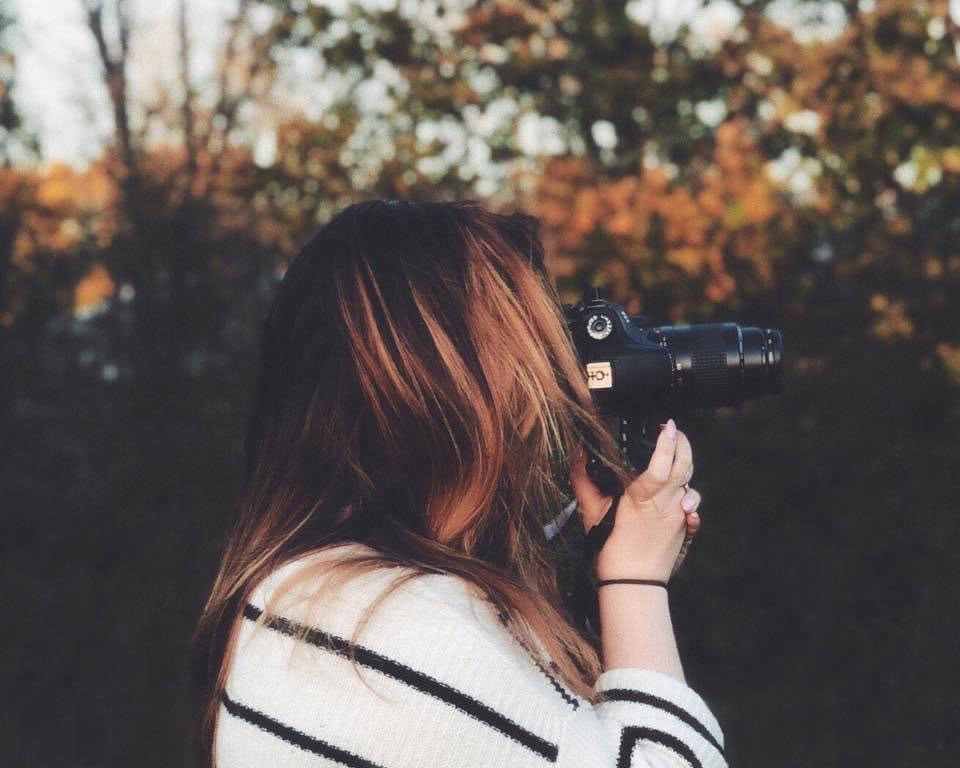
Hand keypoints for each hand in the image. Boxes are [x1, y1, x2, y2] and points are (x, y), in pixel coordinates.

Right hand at [569, 419, 701, 582]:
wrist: (632, 583)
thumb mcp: (591, 511)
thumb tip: (578, 453)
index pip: (662, 464)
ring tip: (675, 453)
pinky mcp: (684, 526)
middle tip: (673, 432)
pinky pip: (693, 503)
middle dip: (683, 444)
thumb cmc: (610, 549)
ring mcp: (678, 514)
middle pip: (685, 466)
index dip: (668, 442)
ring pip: (690, 482)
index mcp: (643, 498)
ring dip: (685, 465)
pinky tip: (683, 490)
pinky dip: (689, 492)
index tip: (667, 425)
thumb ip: (583, 479)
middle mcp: (666, 503)